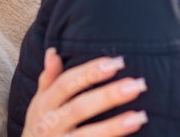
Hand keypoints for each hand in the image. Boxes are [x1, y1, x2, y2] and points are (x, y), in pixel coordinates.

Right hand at [23, 48, 147, 136]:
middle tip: (136, 85)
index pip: (66, 84)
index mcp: (44, 105)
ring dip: (114, 126)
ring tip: (140, 116)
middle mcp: (49, 125)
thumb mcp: (39, 104)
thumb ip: (48, 80)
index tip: (116, 63)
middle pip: (80, 107)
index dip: (89, 72)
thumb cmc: (40, 128)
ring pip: (88, 134)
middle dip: (108, 96)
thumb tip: (53, 51)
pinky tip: (130, 134)